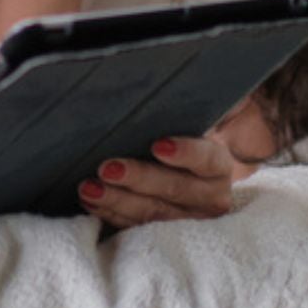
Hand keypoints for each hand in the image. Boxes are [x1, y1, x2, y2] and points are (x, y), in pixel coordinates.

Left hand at [78, 94, 277, 228]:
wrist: (190, 175)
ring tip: (88, 186)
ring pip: (152, 213)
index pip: (207, 158)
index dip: (185, 152)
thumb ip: (179, 106)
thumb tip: (155, 74)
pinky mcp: (162, 233)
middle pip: (174, 189)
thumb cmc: (180, 135)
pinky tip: (89, 199)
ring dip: (117, 200)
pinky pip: (134, 227)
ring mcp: (186, 220)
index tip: (158, 144)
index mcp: (219, 165)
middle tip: (107, 166)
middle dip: (139, 178)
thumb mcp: (189, 120)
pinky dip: (110, 213)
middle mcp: (209, 197)